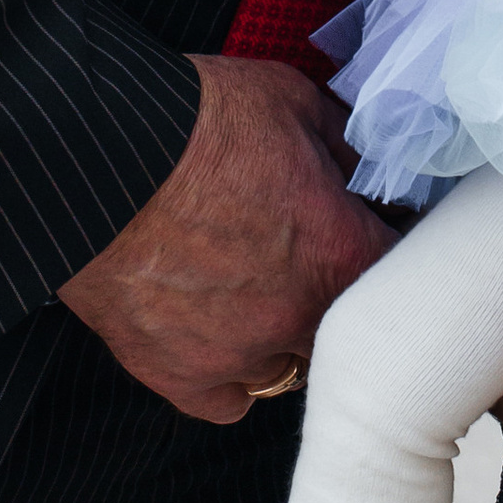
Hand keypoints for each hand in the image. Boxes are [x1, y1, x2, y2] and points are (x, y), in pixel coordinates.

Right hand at [57, 54, 392, 421]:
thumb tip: (368, 164)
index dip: (388, 247)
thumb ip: (343, 144)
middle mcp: (300, 317)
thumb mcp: (292, 100)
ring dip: (281, 334)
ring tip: (251, 288)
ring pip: (289, 367)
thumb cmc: (194, 121)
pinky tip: (215, 332)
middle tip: (304, 256)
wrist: (100, 153)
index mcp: (340, 252)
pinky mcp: (180, 376)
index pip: (403, 273)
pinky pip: (229, 402)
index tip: (373, 232)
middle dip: (334, 294)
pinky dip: (228, 374)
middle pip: (348, 330)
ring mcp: (241, 355)